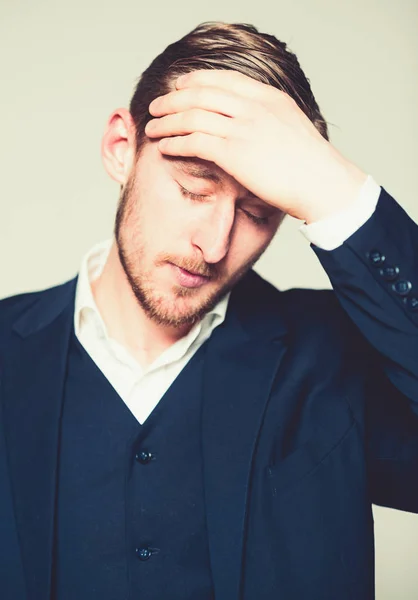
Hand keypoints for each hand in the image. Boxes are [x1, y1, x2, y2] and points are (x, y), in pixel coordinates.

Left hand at [145, 70, 367, 222]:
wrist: (323, 182)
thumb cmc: (312, 165)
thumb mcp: (292, 128)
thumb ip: (269, 119)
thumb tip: (254, 126)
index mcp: (268, 97)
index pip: (223, 79)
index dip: (195, 81)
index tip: (179, 86)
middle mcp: (252, 107)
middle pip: (201, 94)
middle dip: (173, 99)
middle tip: (157, 106)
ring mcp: (243, 128)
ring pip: (192, 116)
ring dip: (167, 121)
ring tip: (152, 127)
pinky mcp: (234, 153)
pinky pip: (194, 141)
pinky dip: (174, 142)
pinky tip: (164, 146)